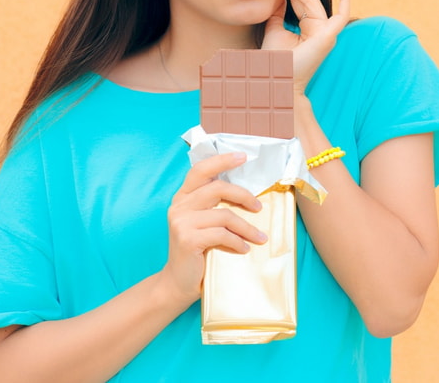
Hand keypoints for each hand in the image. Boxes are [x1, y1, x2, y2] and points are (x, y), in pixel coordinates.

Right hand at [161, 151, 267, 302]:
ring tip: (260, 237)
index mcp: (183, 197)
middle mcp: (179, 206)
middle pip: (217, 188)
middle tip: (259, 207)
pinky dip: (238, 241)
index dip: (222, 161)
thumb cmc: (197, 252)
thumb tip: (247, 195)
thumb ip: (214, 207)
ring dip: (247, 227)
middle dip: (243, 196)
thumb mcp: (203, 224)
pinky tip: (244, 248)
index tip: (243, 156)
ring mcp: (181, 222)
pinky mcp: (187, 239)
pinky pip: (221, 234)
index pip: (201, 170)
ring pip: (223, 214)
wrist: (177, 283)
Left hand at [262, 0, 350, 93]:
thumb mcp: (274, 28)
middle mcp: (319, 29)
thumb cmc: (275, 59)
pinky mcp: (329, 36)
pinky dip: (345, 1)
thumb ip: (279, 10)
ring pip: (313, 2)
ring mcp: (326, 33)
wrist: (276, 78)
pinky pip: (341, 16)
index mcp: (308, 29)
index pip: (299, 1)